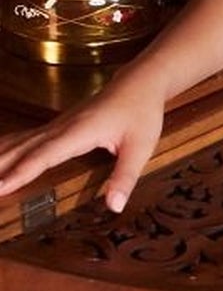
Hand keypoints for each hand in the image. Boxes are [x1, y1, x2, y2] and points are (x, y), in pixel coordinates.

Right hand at [0, 73, 165, 214]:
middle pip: (22, 148)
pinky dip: (8, 148)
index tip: (1, 186)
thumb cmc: (141, 113)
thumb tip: (114, 206)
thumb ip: (125, 177)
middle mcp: (61, 127)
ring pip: (20, 141)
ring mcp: (57, 125)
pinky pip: (26, 139)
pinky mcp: (58, 126)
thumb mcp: (140, 147)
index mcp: (79, 132)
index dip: (21, 172)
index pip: (44, 156)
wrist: (139, 83)